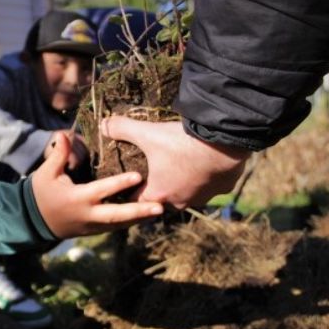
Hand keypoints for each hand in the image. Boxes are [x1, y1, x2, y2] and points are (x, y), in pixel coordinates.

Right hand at [31, 134, 162, 237]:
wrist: (34, 222)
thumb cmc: (41, 193)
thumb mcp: (46, 173)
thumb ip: (59, 154)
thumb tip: (65, 133)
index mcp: (77, 198)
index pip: (102, 190)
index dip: (120, 184)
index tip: (139, 176)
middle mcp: (88, 215)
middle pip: (117, 216)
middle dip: (139, 212)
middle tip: (160, 207)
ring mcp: (92, 226)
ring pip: (120, 224)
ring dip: (140, 218)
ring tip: (161, 210)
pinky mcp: (95, 230)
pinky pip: (116, 227)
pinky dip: (132, 221)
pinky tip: (148, 215)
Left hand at [100, 117, 250, 208]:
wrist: (226, 141)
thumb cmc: (182, 141)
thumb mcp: (147, 132)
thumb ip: (122, 129)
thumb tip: (103, 125)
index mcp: (159, 194)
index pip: (136, 203)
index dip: (130, 193)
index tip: (127, 184)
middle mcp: (181, 201)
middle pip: (163, 201)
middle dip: (157, 190)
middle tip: (153, 175)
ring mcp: (203, 197)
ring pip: (188, 195)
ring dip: (182, 185)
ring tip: (179, 169)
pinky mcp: (222, 189)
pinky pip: (210, 186)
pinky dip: (205, 178)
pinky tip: (204, 164)